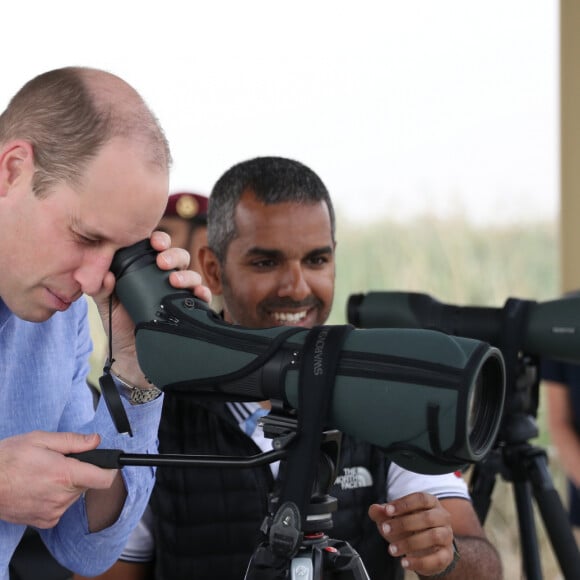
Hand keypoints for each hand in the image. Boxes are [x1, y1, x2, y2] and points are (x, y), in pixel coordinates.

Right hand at [0, 431, 117, 527]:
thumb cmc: (7, 460)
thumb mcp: (40, 439)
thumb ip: (73, 441)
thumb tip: (95, 440)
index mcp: (65, 474)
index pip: (104, 479)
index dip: (110, 469)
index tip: (108, 464)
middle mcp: (61, 497)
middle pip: (88, 484)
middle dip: (80, 472)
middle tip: (60, 463)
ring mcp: (53, 512)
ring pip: (74, 495)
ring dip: (67, 485)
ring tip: (45, 475)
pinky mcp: (44, 521)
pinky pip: (61, 508)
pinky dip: (56, 498)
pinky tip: (40, 489)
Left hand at [93, 231, 211, 386]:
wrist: (131, 357)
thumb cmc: (118, 326)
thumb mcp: (105, 305)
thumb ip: (101, 288)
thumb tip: (106, 275)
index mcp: (146, 270)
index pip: (157, 248)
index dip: (160, 240)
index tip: (154, 242)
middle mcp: (165, 279)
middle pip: (178, 257)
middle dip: (173, 255)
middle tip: (162, 262)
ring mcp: (179, 294)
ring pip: (192, 275)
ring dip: (187, 274)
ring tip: (174, 281)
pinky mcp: (190, 310)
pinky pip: (203, 297)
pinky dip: (204, 293)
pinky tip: (198, 295)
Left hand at [368, 492, 454, 575]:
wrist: (426, 549)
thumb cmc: (409, 528)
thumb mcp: (394, 518)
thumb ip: (383, 512)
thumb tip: (374, 509)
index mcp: (430, 502)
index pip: (420, 499)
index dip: (403, 504)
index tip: (387, 511)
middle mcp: (442, 517)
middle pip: (427, 517)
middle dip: (403, 524)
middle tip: (385, 530)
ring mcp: (447, 536)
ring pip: (433, 537)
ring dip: (410, 543)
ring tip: (392, 549)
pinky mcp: (447, 555)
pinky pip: (437, 559)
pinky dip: (419, 562)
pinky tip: (404, 562)